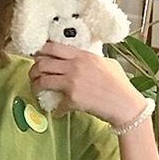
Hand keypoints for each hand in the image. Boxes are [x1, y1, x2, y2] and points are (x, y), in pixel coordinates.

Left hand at [28, 42, 146, 124]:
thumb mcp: (106, 63)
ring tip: (36, 90)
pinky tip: (57, 112)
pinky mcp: (72, 99)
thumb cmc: (120, 84)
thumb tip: (80, 59)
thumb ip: (90, 59)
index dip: (40, 52)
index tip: (37, 57)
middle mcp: (74, 66)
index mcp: (82, 55)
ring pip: (42, 80)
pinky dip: (55, 109)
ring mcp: (72, 82)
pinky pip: (56, 103)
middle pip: (42, 63)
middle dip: (34, 70)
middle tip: (33, 75)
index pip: (52, 47)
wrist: (125, 104)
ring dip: (35, 86)